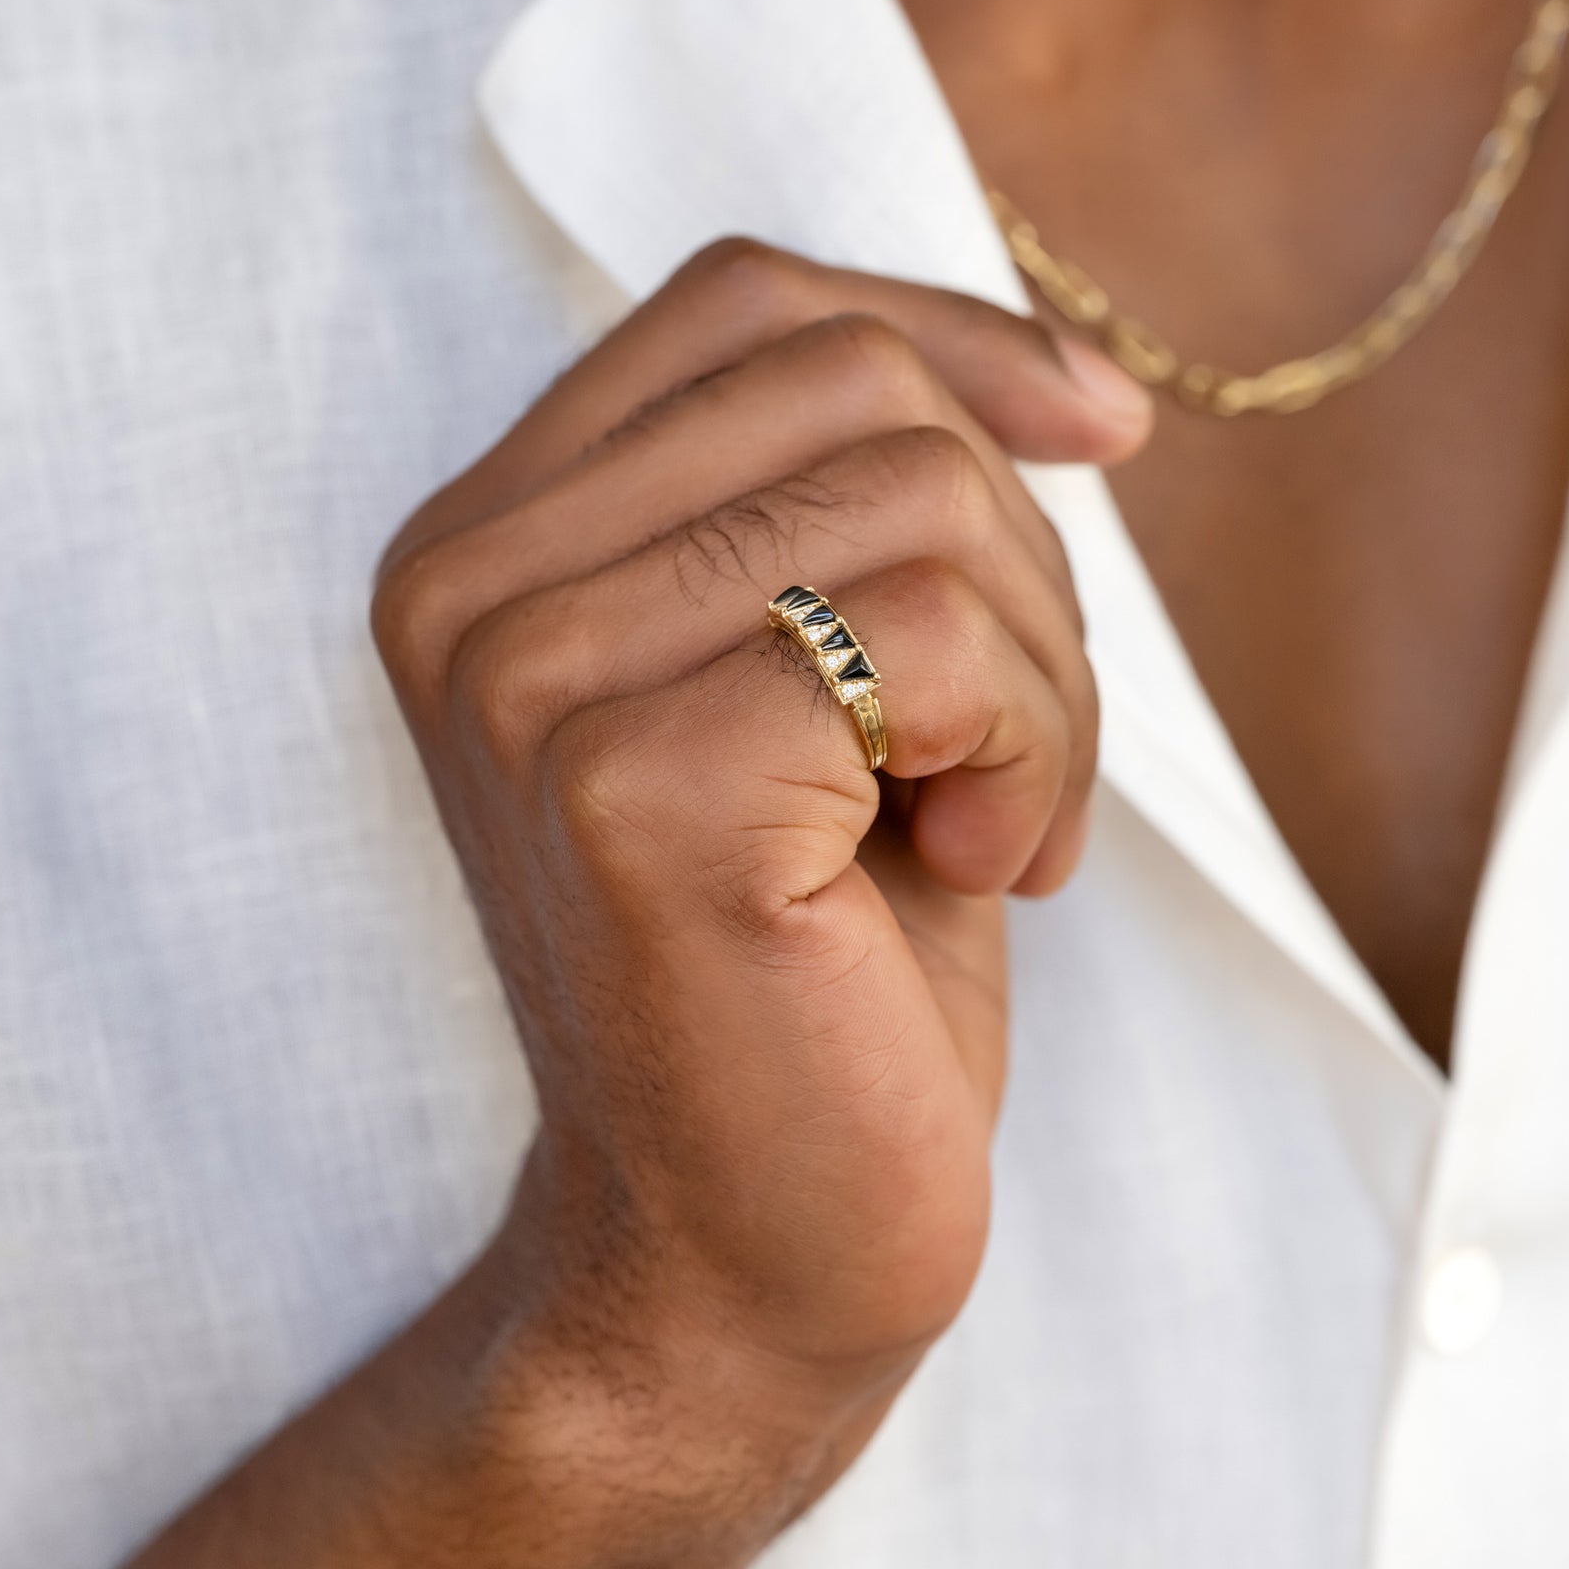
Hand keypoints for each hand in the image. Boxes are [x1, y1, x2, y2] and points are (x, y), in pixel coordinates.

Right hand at [373, 241, 1150, 1501]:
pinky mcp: (629, 787)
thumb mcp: (835, 686)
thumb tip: (1077, 383)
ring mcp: (526, 680)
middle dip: (1018, 553)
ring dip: (1041, 672)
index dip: (953, 336)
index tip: (1102, 436)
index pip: (747, 301)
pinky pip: (933, 641)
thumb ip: (861, 506)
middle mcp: (466, 587)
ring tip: (998, 825)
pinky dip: (1032, 754)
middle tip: (1013, 747)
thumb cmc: (820, 974)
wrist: (744, 1267)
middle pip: (854, 382)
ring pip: (918, 496)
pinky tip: (985, 877)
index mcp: (488, 544)